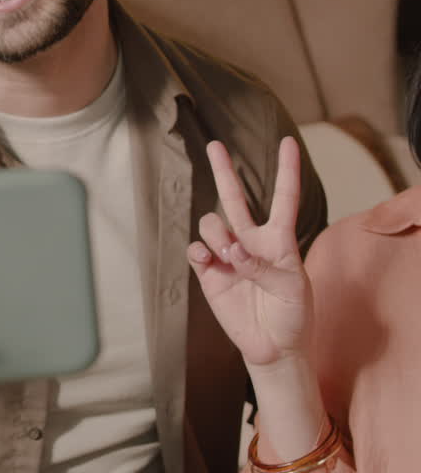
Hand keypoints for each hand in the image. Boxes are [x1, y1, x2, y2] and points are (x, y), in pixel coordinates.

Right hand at [187, 137, 312, 367]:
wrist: (273, 347)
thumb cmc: (293, 316)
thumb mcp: (293, 289)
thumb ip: (265, 266)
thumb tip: (234, 252)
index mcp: (281, 241)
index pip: (284, 199)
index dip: (287, 170)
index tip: (288, 142)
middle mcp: (252, 242)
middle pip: (235, 199)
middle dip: (224, 171)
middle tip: (215, 145)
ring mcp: (228, 256)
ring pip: (212, 224)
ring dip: (217, 234)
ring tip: (229, 256)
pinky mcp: (209, 273)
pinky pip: (196, 250)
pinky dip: (200, 252)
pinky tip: (208, 260)